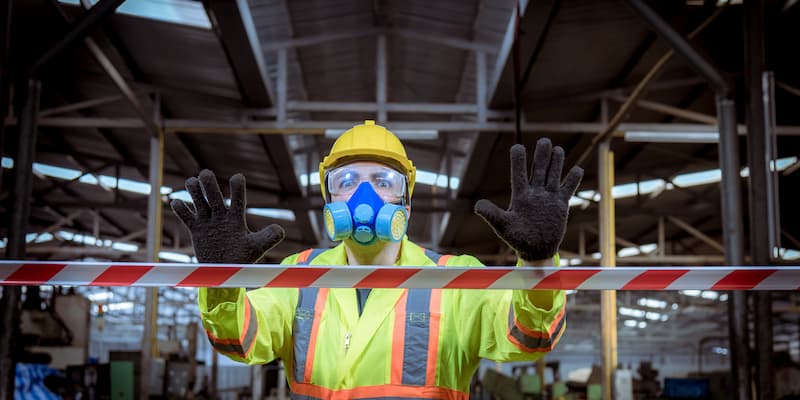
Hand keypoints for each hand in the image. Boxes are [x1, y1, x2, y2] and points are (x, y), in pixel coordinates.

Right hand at [170, 170, 284, 263]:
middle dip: (210, 185)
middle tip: (205, 174)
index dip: (237, 188)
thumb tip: (280, 230)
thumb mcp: (257, 247)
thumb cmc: (242, 257)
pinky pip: (187, 218)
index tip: (237, 177)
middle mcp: (221, 216)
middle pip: (214, 197)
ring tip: (191, 181)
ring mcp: (208, 222)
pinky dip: (181, 210)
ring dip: (195, 192)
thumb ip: (268, 238)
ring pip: (199, 202)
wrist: (225, 271)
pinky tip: (176, 202)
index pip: (237, 200)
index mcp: (236, 218)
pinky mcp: (197, 230)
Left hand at [475, 139, 582, 261]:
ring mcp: (548, 197)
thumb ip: (492, 214)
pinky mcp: (560, 205)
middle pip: (539, 169)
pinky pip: (568, 189)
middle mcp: (535, 193)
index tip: (518, 147)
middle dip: (541, 155)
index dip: (518, 160)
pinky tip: (577, 169)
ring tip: (557, 149)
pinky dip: (573, 180)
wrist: (535, 250)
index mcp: (520, 195)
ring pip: (553, 175)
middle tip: (544, 141)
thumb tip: (477, 206)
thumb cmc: (517, 238)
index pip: (519, 173)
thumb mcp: (503, 226)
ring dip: (556, 163)